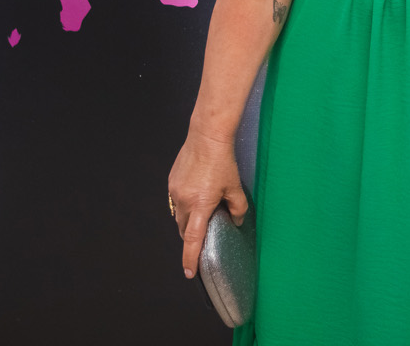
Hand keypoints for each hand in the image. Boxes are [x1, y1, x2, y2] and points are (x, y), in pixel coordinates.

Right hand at [168, 131, 248, 277]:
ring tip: (201, 217)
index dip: (190, 258)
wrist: (206, 136)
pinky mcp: (171, 182)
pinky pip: (176, 201)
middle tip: (201, 242)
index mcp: (200, 205)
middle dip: (190, 239)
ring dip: (188, 221)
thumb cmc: (223, 161)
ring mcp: (175, 191)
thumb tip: (235, 221)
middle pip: (184, 230)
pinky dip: (185, 206)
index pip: (192, 239)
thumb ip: (238, 208)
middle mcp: (183, 201)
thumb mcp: (235, 187)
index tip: (190, 272)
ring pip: (179, 216)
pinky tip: (196, 198)